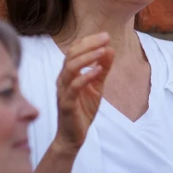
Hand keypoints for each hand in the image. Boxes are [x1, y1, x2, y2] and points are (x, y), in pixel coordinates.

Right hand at [55, 34, 114, 152]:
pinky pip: (74, 87)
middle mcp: (63, 79)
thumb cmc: (82, 110)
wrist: (73, 136)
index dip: (88, 41)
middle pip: (71, 55)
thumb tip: (110, 49)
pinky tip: (97, 71)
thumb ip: (102, 69)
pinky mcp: (66, 104)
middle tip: (105, 38)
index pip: (74, 50)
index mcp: (68, 73)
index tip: (105, 36)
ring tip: (103, 51)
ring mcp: (63, 91)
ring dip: (87, 58)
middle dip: (89, 45)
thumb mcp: (97, 87)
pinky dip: (85, 77)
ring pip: (70, 68)